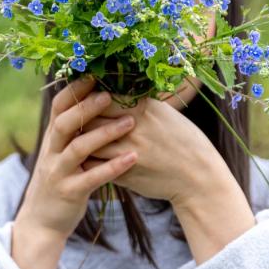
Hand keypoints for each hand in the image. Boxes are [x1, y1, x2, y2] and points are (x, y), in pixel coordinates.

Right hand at [12, 78, 137, 268]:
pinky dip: (113, 167)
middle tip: (111, 93)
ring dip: (105, 133)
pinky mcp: (69, 193)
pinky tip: (133, 158)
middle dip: (88, 106)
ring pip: (78, 148)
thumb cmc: (61, 179)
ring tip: (131, 122)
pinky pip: (92, 177)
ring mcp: (58, 172)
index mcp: (52, 138)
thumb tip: (98, 99)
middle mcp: (51, 152)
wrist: (42, 221)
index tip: (95, 72)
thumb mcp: (62, 152)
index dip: (75, 88)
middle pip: (65, 122)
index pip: (59, 106)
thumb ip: (76, 130)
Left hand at [84, 97, 227, 204]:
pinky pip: (95, 165)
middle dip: (79, 118)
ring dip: (79, 141)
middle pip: (91, 118)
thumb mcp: (165, 113)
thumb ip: (139, 104)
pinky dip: (87, 160)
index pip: (103, 97)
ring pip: (88, 143)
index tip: (81, 99)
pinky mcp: (124, 174)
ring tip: (72, 138)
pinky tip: (84, 157)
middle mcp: (134, 128)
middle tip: (70, 118)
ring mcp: (127, 152)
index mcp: (143, 109)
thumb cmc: (184, 140)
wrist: (198, 177)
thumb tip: (114, 91)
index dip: (88, 98)